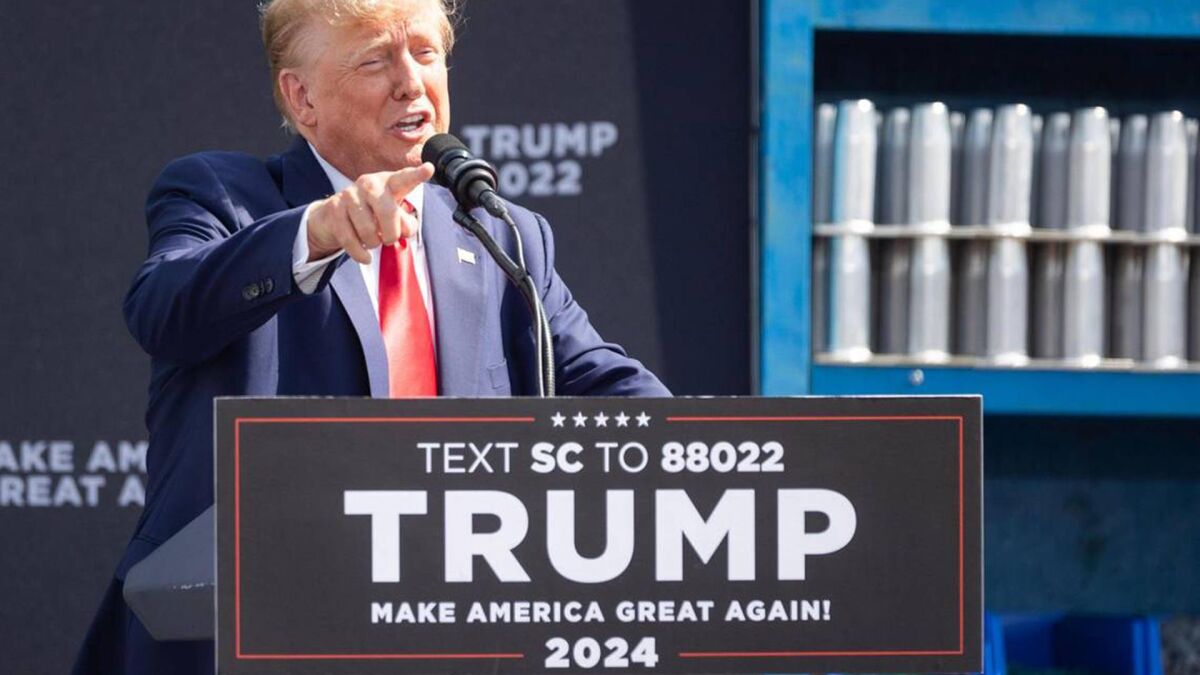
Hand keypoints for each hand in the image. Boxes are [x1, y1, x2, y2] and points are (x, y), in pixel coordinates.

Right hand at [306, 163, 435, 263]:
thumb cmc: (371, 215)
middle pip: (388, 212)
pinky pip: (350, 239)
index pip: (404, 179)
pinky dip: (360, 253)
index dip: (417, 175)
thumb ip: (405, 223)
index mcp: (389, 182)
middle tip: (389, 239)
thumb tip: (405, 230)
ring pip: (368, 229)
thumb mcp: (393, 217)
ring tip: (373, 241)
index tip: (429, 168)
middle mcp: (369, 183)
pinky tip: (366, 257)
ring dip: (373, 243)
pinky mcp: (333, 209)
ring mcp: (349, 194)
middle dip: (391, 233)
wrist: (334, 216)